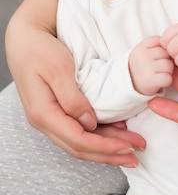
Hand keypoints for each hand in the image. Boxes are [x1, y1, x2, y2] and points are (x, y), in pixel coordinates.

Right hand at [7, 28, 142, 166]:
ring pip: (79, 143)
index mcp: (43, 113)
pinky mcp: (56, 112)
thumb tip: (90, 123)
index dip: (105, 147)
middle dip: (110, 154)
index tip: (128, 147)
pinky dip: (98, 136)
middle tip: (136, 156)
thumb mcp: (58, 69)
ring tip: (130, 150)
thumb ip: (73, 98)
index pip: (78, 140)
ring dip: (106, 149)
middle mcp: (44, 121)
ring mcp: (49, 118)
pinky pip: (77, 131)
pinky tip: (116, 134)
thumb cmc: (39, 50)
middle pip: (80, 148)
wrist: (24, 38)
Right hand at [129, 36, 173, 94]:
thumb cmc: (144, 65)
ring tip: (158, 73)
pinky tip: (159, 80)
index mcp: (142, 46)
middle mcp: (143, 55)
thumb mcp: (146, 50)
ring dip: (168, 71)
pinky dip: (167, 81)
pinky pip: (168, 78)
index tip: (156, 56)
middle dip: (166, 60)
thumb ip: (158, 44)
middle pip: (167, 53)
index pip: (162, 42)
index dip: (163, 50)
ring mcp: (146, 67)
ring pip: (169, 66)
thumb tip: (176, 45)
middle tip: (158, 67)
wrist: (131, 83)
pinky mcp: (150, 80)